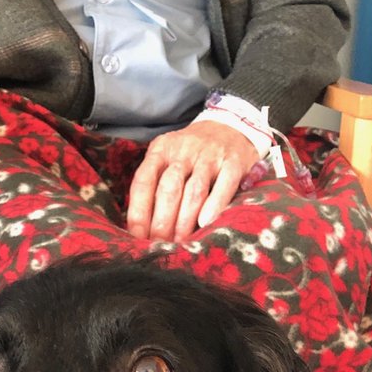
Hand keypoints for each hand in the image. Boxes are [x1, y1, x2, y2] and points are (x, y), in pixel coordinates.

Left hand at [126, 121, 258, 242]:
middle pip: (168, 190)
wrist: (231, 125)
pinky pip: (223, 187)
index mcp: (161, 149)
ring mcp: (210, 156)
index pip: (143, 182)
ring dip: (185, 221)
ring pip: (194, 191)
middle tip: (160, 246)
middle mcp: (184, 150)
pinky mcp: (234, 163)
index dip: (139, 212)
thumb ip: (154, 184)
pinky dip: (214, 206)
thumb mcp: (168, 157)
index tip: (138, 237)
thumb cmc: (193, 153)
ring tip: (180, 243)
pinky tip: (205, 224)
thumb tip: (140, 227)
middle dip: (162, 223)